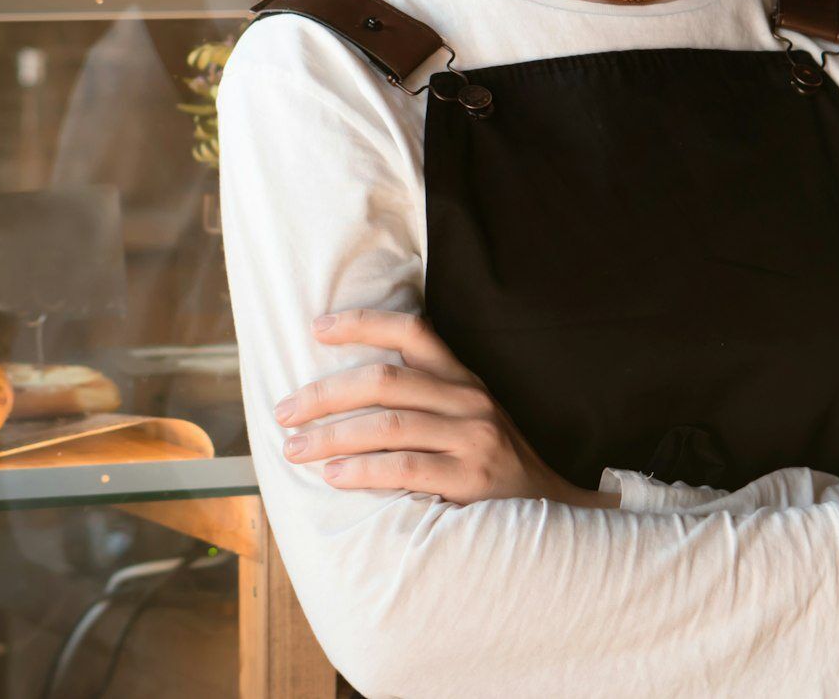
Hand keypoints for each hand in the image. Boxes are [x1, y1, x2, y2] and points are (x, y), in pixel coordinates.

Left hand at [272, 308, 606, 506]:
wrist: (554, 515)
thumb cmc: (492, 467)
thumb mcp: (468, 419)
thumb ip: (423, 400)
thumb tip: (345, 393)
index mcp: (463, 379)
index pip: (413, 331)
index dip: (363, 323)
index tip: (317, 328)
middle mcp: (469, 400)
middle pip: (384, 380)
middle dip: (324, 394)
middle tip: (284, 412)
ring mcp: (474, 439)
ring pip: (387, 425)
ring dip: (331, 436)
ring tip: (295, 448)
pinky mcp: (473, 479)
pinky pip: (404, 469)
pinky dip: (361, 470)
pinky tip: (333, 475)